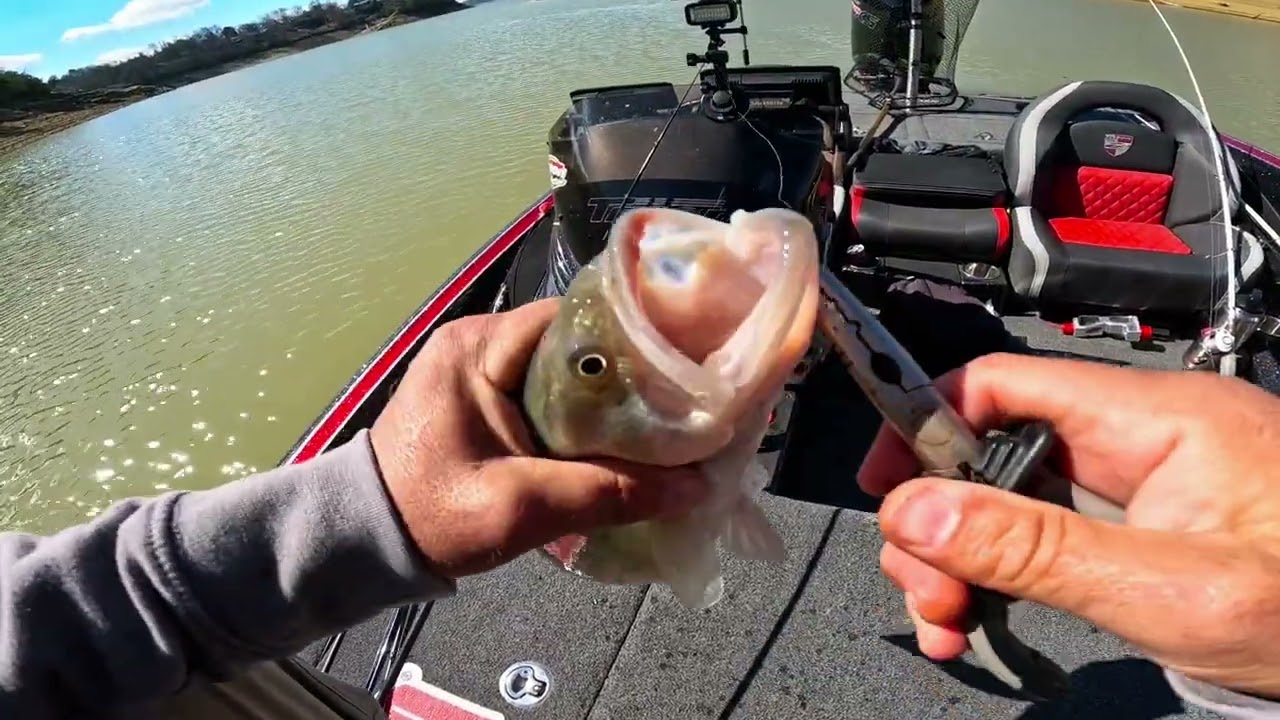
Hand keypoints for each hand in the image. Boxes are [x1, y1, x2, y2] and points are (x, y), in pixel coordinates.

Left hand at [369, 299, 708, 578]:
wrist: (367, 544)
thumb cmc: (433, 515)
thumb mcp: (522, 507)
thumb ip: (606, 492)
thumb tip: (694, 485)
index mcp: (478, 346)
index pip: (575, 318)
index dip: (633, 341)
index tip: (682, 369)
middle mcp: (479, 342)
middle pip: (576, 342)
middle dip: (629, 374)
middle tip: (681, 402)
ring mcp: (479, 369)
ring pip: (565, 371)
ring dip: (608, 399)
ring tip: (662, 423)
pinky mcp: (482, 399)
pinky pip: (547, 393)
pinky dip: (583, 416)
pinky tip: (619, 443)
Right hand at [857, 352, 1279, 697]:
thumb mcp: (1165, 592)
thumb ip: (1034, 549)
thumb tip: (912, 510)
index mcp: (1156, 417)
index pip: (1005, 382)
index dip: (927, 425)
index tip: (886, 494)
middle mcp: (1140, 434)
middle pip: (993, 446)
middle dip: (941, 519)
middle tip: (925, 593)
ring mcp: (1139, 480)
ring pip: (1008, 494)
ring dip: (961, 555)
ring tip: (946, 622)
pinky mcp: (1141, 522)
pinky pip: (1045, 529)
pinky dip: (1001, 572)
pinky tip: (977, 617)